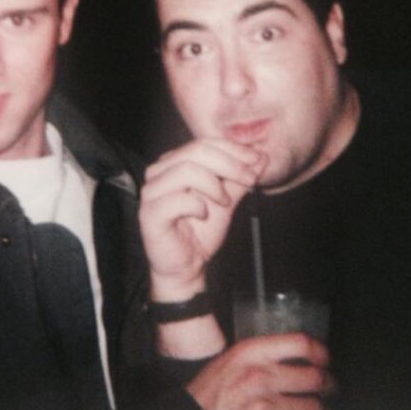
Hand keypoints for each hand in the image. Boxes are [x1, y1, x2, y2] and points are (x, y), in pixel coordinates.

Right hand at [139, 139, 264, 299]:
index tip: (257, 160)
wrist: (187, 266)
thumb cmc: (201, 231)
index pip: (204, 143)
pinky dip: (197, 204)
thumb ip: (239, 179)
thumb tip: (261, 158)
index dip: (232, 149)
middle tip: (250, 179)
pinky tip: (204, 214)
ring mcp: (151, 192)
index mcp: (174, 162)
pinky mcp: (149, 213)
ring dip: (214, 184)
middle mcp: (159, 172)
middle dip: (229, 164)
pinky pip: (176, 199)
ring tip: (225, 201)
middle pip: (195, 152)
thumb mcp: (226, 200)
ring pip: (185, 170)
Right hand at [186, 334, 331, 409]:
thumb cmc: (206, 394)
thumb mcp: (228, 361)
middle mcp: (260, 377)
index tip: (325, 359)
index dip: (320, 351)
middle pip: (314, 377)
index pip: (299, 343)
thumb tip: (289, 356)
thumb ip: (257, 357)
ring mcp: (264, 408)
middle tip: (330, 388)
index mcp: (250, 353)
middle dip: (328, 385)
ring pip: (313, 409)